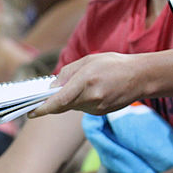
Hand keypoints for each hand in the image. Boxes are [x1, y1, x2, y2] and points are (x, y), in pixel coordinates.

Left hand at [29, 53, 146, 117]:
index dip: (43, 108)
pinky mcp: (100, 113)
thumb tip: (52, 87)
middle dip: (53, 101)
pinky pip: (82, 108)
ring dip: (68, 99)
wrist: (141, 77)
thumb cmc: (114, 64)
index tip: (30, 112)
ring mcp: (96, 108)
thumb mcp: (89, 60)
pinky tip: (91, 91)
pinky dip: (80, 101)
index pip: (59, 100)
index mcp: (86, 81)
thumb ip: (68, 73)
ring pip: (72, 106)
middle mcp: (91, 98)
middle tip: (44, 96)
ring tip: (82, 85)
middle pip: (63, 105)